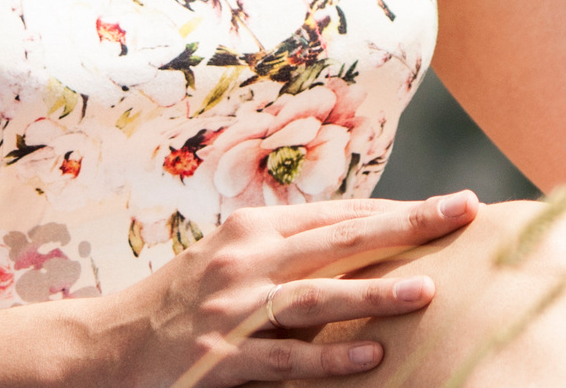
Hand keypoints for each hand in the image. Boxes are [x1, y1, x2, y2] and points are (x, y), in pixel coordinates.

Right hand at [96, 192, 479, 385]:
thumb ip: (284, 249)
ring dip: (375, 293)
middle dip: (406, 226)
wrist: (106, 345)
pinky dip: (330, 359)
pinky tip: (372, 358)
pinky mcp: (220, 358)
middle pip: (339, 238)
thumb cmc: (178, 302)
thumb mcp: (228, 260)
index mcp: (252, 230)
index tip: (448, 206)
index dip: (396, 210)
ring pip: (316, 296)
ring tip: (429, 292)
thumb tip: (357, 239)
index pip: (339, 214)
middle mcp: (245, 259)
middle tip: (460, 214)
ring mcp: (232, 309)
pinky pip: (285, 359)